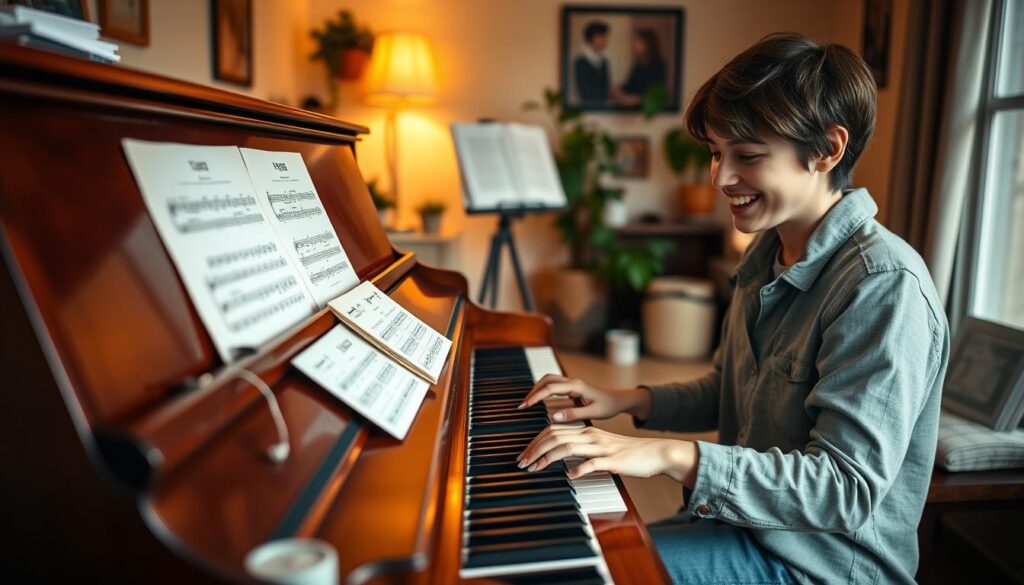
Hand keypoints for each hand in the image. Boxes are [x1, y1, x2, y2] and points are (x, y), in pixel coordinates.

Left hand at [516, 425, 698, 484]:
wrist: (656, 453)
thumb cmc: (628, 454)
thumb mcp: (601, 448)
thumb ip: (583, 451)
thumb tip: (562, 460)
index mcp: (586, 432)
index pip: (553, 430)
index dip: (535, 442)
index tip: (524, 455)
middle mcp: (591, 436)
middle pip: (555, 436)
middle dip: (534, 449)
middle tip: (522, 463)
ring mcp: (602, 447)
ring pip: (567, 447)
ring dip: (547, 458)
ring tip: (535, 468)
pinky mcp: (613, 460)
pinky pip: (592, 463)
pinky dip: (578, 469)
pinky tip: (568, 475)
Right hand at [517, 374, 651, 422]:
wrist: (618, 400)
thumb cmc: (608, 406)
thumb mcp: (593, 413)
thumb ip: (573, 414)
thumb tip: (552, 416)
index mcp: (576, 386)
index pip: (551, 387)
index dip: (536, 396)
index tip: (525, 405)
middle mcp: (572, 382)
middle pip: (546, 380)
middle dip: (532, 391)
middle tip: (522, 405)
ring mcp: (571, 383)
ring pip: (548, 380)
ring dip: (536, 389)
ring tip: (526, 403)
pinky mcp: (570, 387)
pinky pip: (552, 385)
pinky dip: (542, 390)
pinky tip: (537, 400)